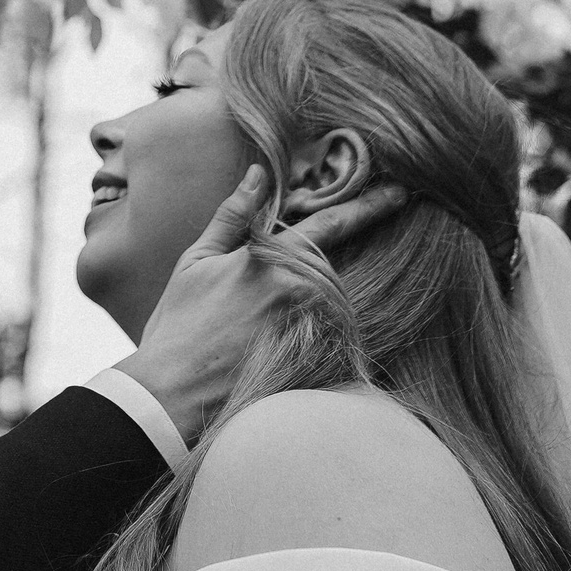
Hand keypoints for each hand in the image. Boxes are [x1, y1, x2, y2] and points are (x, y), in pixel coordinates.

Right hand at [124, 165, 404, 440]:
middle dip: (311, 278)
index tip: (400, 193)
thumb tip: (258, 173)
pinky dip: (319, 342)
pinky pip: (332, 344)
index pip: (331, 223)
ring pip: (332, 307)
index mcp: (272, 258)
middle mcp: (299, 290)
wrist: (170, 396)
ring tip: (263, 333)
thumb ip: (232, 215)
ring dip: (313, 312)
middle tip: (268, 301)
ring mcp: (310, 330)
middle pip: (329, 271)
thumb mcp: (196, 260)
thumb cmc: (177, 326)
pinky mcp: (313, 366)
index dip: (368, 206)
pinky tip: (280, 356)